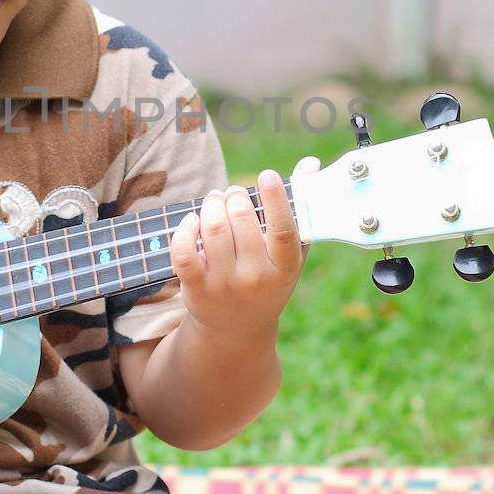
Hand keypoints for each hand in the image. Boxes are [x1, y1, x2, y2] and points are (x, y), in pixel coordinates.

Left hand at [168, 156, 321, 342]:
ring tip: (215, 200)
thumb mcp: (290, 254)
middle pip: (241, 222)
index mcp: (284, 268)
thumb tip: (310, 163)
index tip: (267, 175)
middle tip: (233, 193)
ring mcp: (224, 285)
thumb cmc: (268, 280)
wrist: (237, 330)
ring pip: (213, 230)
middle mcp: (256, 278)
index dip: (276, 200)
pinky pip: (184, 251)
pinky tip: (192, 220)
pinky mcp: (196, 289)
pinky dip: (185, 229)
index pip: (284, 231)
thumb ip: (300, 209)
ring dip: (211, 205)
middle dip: (234, 197)